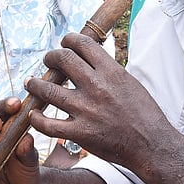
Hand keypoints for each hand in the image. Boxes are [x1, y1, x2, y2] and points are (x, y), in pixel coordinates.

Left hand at [20, 32, 173, 176]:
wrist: (152, 145)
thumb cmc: (144, 114)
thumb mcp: (130, 82)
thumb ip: (109, 70)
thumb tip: (92, 57)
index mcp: (112, 72)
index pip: (83, 44)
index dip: (69, 39)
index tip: (64, 43)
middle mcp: (97, 87)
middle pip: (63, 60)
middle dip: (51, 57)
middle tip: (48, 61)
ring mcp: (86, 110)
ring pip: (49, 90)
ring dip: (35, 84)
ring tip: (31, 83)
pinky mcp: (80, 133)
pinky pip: (48, 124)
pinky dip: (36, 118)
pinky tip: (33, 115)